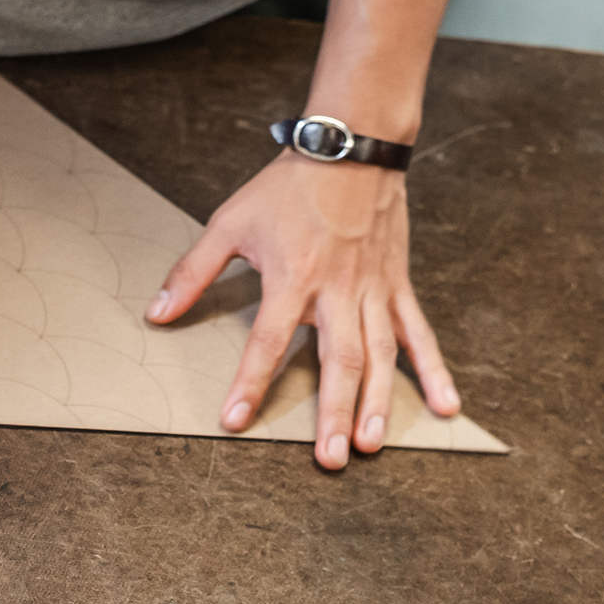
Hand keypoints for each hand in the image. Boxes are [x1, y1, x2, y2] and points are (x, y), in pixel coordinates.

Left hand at [149, 154, 461, 469]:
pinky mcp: (397, 284)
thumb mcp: (229, 223)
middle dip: (335, 412)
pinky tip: (445, 404)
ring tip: (375, 444)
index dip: (250, 382)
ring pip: (380, 355)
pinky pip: (418, 332)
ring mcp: (374, 289)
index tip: (236, 419)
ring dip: (380, 402)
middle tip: (333, 458)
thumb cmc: (288, 186)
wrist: (352, 146)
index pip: (267, 341)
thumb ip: (193, 272)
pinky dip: (433, 369)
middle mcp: (338, 290)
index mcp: (293, 278)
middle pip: (337, 360)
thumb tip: (157, 312)